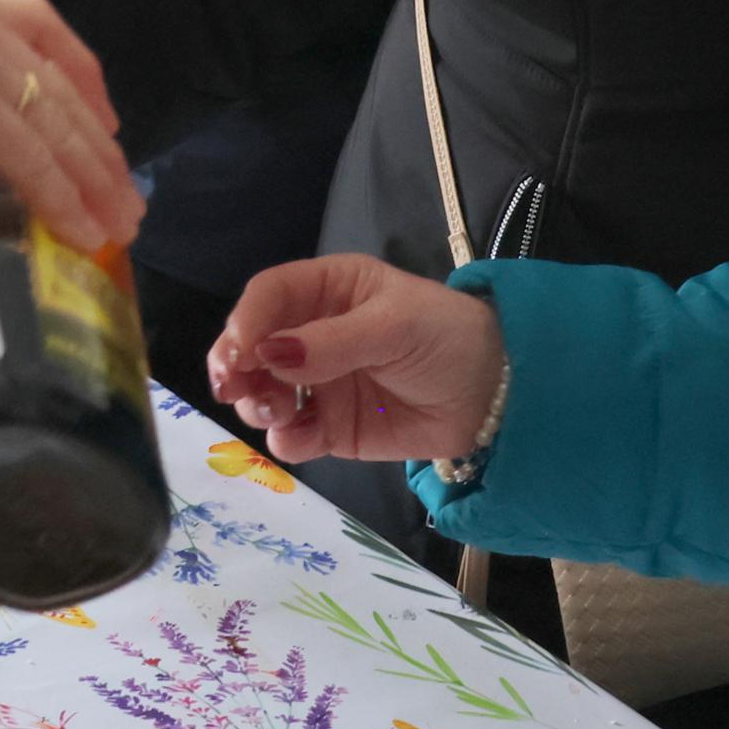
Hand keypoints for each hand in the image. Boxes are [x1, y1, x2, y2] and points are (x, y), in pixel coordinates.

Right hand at [0, 0, 143, 250]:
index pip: (32, 24)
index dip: (75, 74)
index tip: (99, 121)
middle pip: (54, 74)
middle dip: (94, 139)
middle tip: (117, 190)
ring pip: (51, 116)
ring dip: (91, 175)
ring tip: (114, 223)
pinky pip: (30, 152)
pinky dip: (60, 193)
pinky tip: (78, 229)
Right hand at [207, 254, 507, 464]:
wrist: (495, 396)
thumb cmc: (447, 337)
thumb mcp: (394, 325)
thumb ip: (332, 341)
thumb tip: (268, 353)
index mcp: (330, 289)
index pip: (271, 295)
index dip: (247, 320)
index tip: (238, 353)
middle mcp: (314, 333)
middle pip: (254, 346)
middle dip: (237, 366)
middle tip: (232, 388)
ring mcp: (319, 383)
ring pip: (263, 392)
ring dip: (256, 402)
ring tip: (275, 410)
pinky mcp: (330, 427)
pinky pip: (291, 435)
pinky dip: (284, 439)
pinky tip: (299, 438)